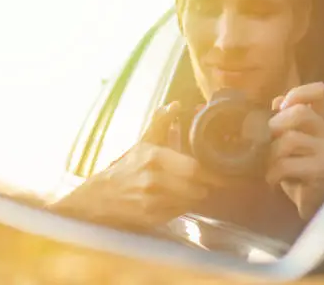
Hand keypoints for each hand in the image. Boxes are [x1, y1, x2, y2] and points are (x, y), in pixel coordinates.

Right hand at [49, 102, 224, 230]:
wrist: (100, 197)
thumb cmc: (127, 167)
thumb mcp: (144, 142)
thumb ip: (161, 122)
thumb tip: (175, 105)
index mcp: (155, 158)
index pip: (194, 169)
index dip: (211, 174)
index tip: (223, 174)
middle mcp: (154, 180)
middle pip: (196, 187)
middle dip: (205, 185)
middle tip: (209, 182)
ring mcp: (152, 201)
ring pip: (190, 201)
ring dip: (195, 196)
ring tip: (192, 189)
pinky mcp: (151, 218)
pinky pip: (179, 212)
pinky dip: (182, 206)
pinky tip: (177, 199)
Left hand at [267, 83, 323, 220]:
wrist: (312, 203)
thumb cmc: (298, 168)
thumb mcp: (290, 139)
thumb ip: (283, 118)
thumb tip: (274, 103)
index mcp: (322, 119)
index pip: (319, 91)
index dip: (298, 93)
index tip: (280, 107)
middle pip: (301, 112)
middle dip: (275, 125)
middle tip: (267, 142)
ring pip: (290, 139)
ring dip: (270, 154)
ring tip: (269, 165)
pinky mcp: (321, 172)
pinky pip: (286, 164)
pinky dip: (272, 173)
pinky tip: (272, 180)